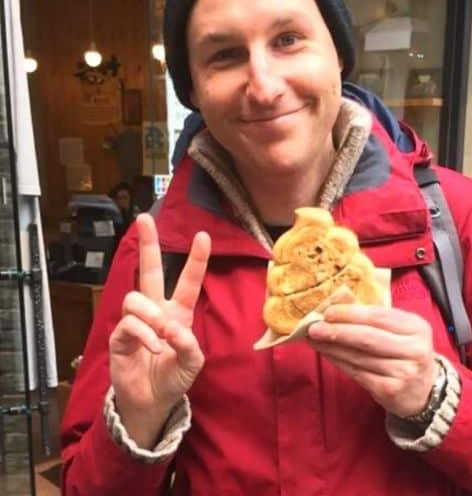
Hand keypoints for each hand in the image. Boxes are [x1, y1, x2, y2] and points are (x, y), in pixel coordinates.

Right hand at [109, 213, 210, 447]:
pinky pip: (128, 324)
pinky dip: (144, 334)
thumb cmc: (174, 378)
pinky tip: (154, 347)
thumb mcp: (193, 364)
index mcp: (178, 312)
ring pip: (135, 298)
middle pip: (150, 270)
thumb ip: (189, 346)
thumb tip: (172, 328)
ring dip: (151, 315)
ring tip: (162, 334)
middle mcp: (156, 310)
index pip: (188, 281)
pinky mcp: (119, 337)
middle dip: (148, 244)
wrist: (152, 403)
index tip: (203, 236)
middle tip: (144, 219)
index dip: (196, 259)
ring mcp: (136, 322)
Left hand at [307, 292, 438, 418]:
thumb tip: (337, 303)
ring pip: (360, 357)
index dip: (351, 313)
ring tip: (315, 339)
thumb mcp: (400, 330)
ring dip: (333, 347)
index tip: (328, 311)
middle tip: (314, 327)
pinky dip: (339, 362)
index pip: (379, 316)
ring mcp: (404, 372)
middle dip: (338, 331)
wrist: (425, 390)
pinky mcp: (391, 390)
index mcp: (417, 327)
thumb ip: (374, 316)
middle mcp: (414, 349)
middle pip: (368, 337)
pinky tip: (327, 354)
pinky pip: (358, 373)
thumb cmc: (405, 351)